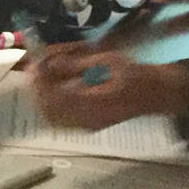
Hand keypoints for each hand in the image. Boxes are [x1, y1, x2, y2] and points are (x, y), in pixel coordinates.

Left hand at [29, 42, 188, 130]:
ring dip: (42, 99)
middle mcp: (88, 119)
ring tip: (41, 79)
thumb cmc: (133, 73)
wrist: (154, 94)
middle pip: (49, 111)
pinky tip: (53, 91)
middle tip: (34, 71)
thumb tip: (50, 64)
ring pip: (52, 118)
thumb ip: (77, 64)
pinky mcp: (89, 127)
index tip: (34, 65)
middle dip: (37, 90)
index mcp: (94, 102)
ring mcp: (88, 126)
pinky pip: (62, 122)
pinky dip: (51, 107)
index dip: (40, 82)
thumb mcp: (106, 60)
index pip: (55, 97)